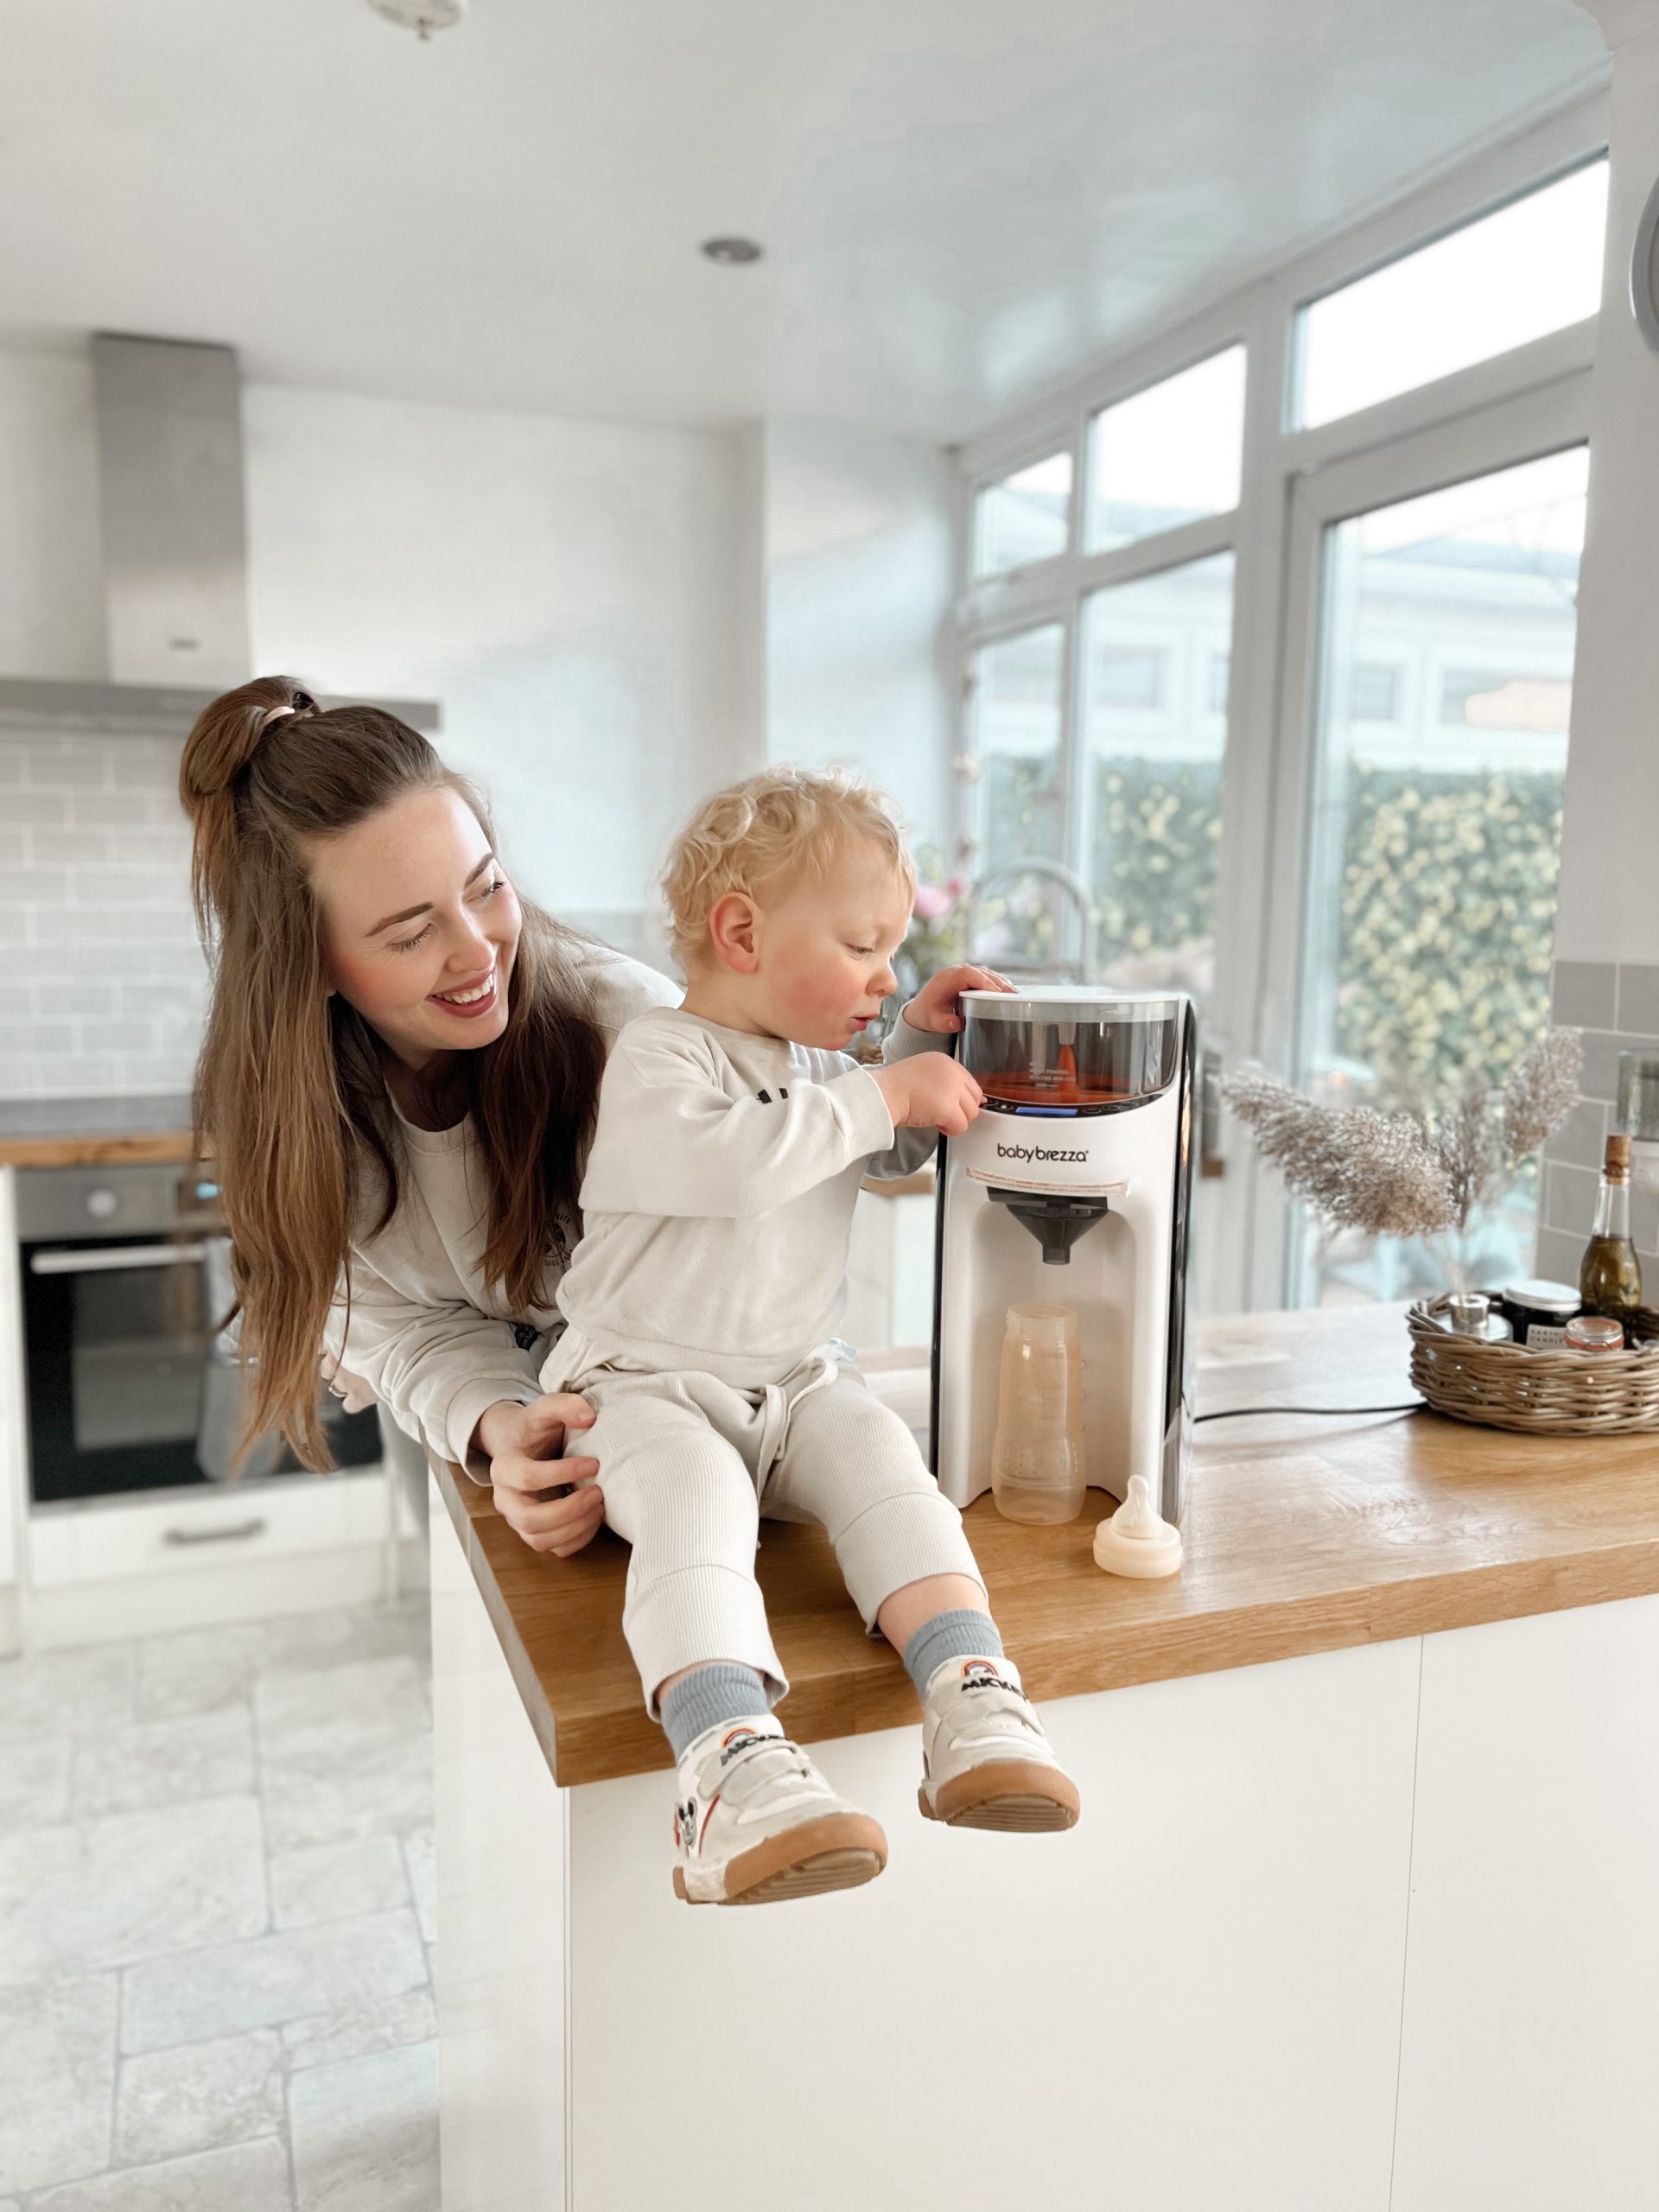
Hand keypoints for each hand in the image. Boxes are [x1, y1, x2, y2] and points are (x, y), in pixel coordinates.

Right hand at [472, 1394, 605, 1557]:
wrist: (523, 1446)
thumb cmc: (535, 1430)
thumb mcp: (545, 1409)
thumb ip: (565, 1405)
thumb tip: (589, 1417)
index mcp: (504, 1466)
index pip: (527, 1477)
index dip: (562, 1473)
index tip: (594, 1463)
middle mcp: (506, 1498)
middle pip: (529, 1518)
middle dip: (569, 1509)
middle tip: (599, 1492)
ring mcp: (518, 1519)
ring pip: (540, 1540)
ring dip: (575, 1527)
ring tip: (600, 1506)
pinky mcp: (534, 1532)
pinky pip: (554, 1549)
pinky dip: (577, 1539)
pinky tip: (594, 1518)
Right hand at [872, 1053, 982, 1135]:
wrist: (882, 1094)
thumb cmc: (894, 1087)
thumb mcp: (922, 1072)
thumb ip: (944, 1080)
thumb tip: (971, 1097)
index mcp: (945, 1061)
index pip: (969, 1082)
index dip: (962, 1098)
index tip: (952, 1105)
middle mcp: (952, 1072)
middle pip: (975, 1098)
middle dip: (962, 1110)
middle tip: (943, 1114)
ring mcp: (952, 1090)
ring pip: (971, 1113)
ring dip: (956, 1120)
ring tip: (937, 1118)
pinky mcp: (948, 1108)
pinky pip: (961, 1126)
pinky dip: (950, 1130)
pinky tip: (936, 1124)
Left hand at [897, 963, 1014, 1035]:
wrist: (921, 1008)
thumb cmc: (927, 1014)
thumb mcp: (931, 1021)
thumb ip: (942, 1023)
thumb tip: (956, 1024)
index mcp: (947, 979)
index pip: (968, 974)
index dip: (984, 981)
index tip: (998, 992)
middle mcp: (956, 971)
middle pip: (981, 972)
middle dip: (998, 982)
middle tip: (1015, 994)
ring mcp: (963, 972)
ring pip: (986, 973)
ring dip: (1001, 982)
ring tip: (1016, 994)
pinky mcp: (969, 977)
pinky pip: (985, 976)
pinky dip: (997, 982)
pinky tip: (1008, 992)